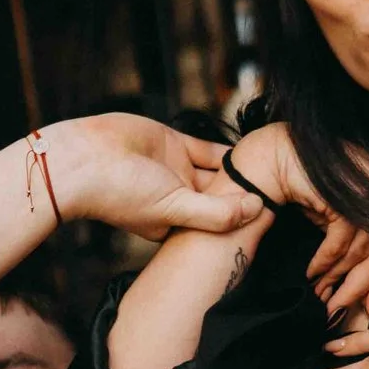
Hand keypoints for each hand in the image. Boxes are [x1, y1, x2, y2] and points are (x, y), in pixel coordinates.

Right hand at [45, 114, 263, 240]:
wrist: (83, 158)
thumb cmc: (120, 194)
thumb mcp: (173, 209)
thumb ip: (216, 213)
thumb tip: (257, 209)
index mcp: (178, 224)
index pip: (219, 224)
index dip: (244, 220)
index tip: (277, 217)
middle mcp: (180, 199)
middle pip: (223, 198)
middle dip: (247, 195)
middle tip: (285, 192)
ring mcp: (178, 171)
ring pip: (219, 172)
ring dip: (242, 170)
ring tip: (276, 170)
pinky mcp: (174, 144)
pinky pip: (208, 148)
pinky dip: (228, 149)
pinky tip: (254, 149)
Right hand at [230, 122, 368, 325]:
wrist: (283, 153)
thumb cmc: (321, 185)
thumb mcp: (357, 212)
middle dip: (362, 288)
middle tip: (340, 309)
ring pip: (362, 254)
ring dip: (337, 279)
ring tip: (322, 292)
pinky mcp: (348, 196)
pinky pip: (339, 245)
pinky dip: (323, 264)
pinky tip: (311, 274)